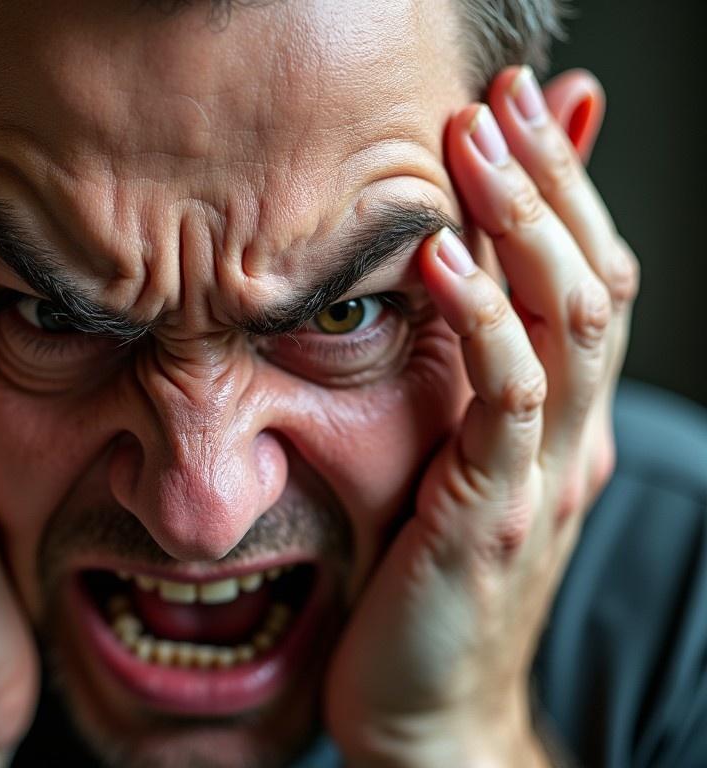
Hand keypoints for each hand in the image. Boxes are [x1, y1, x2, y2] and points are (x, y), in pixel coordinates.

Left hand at [323, 67, 637, 765]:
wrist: (429, 711)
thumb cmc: (428, 585)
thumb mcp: (455, 467)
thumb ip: (469, 381)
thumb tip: (460, 289)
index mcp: (562, 423)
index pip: (589, 279)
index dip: (566, 187)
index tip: (520, 105)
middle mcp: (568, 440)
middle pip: (591, 280)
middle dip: (551, 180)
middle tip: (502, 96)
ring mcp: (539, 478)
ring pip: (566, 325)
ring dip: (525, 225)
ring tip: (477, 145)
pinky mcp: (488, 518)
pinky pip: (504, 403)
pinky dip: (485, 323)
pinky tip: (446, 259)